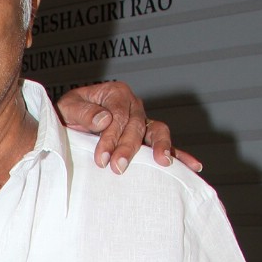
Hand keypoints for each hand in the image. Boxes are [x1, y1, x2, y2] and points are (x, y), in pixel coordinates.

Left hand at [57, 81, 202, 174]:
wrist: (69, 123)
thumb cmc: (68, 114)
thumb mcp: (68, 107)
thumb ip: (84, 111)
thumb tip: (104, 119)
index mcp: (116, 94)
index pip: (118, 115)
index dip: (111, 137)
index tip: (101, 158)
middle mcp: (132, 106)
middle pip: (137, 125)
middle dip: (128, 147)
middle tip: (118, 167)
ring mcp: (142, 121)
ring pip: (157, 131)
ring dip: (160, 146)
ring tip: (163, 162)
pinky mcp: (145, 138)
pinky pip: (164, 145)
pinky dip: (180, 154)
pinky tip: (193, 166)